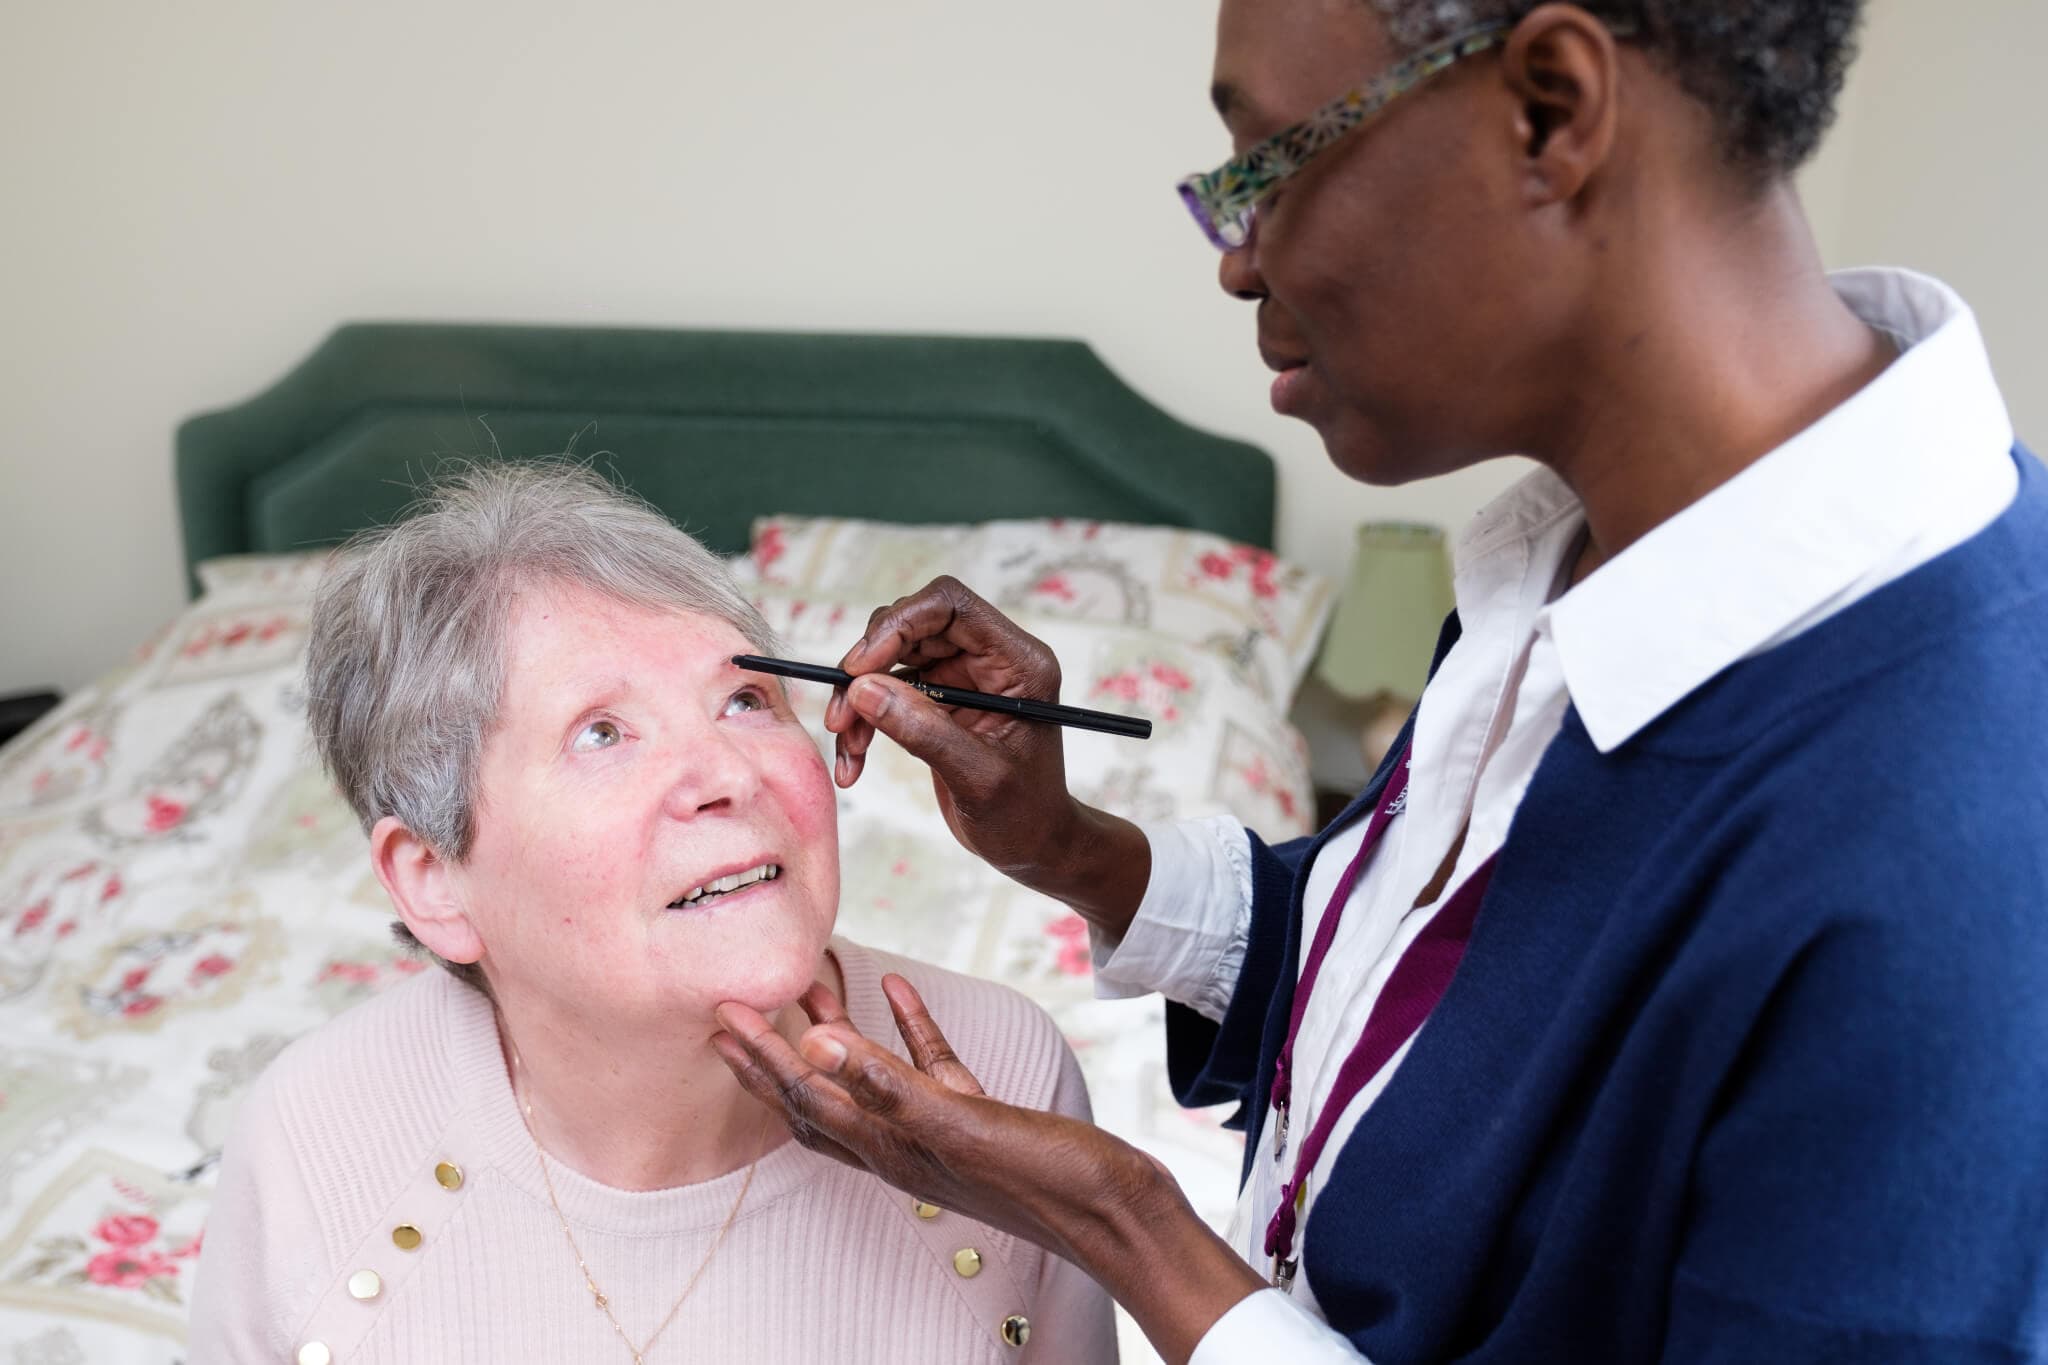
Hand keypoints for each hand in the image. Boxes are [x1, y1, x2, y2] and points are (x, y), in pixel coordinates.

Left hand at [711, 974, 1263, 1362]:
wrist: (1120, 1214)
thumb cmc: (1047, 1180)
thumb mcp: (962, 1124)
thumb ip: (888, 1084)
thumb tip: (815, 1042)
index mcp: (888, 1148)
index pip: (804, 1095)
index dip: (760, 1055)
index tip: (721, 1015)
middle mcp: (902, 1143)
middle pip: (815, 1095)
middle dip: (770, 1056)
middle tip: (731, 1013)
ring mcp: (939, 1130)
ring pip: (867, 1076)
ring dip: (834, 1033)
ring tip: (806, 987)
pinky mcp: (978, 1115)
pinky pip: (929, 1063)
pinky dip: (909, 1026)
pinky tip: (902, 986)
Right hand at [822, 577, 1149, 931]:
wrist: (1034, 846)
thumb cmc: (1025, 816)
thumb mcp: (978, 778)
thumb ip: (923, 730)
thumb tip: (862, 689)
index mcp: (1018, 663)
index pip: (951, 606)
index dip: (899, 623)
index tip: (860, 667)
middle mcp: (989, 660)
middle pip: (912, 626)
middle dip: (867, 667)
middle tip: (839, 716)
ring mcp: (962, 678)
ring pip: (891, 658)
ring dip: (858, 699)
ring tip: (846, 747)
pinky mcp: (939, 700)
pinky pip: (887, 691)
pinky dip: (863, 722)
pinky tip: (853, 763)